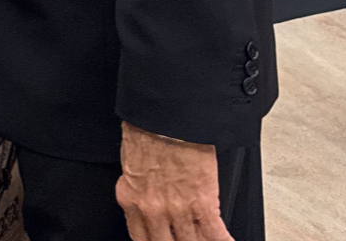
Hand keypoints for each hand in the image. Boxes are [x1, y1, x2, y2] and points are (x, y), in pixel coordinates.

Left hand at [116, 122, 233, 240]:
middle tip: (183, 239)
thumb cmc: (146, 131)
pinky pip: (215, 234)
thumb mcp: (130, 164)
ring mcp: (178, 210)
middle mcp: (153, 210)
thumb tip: (147, 196)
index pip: (140, 237)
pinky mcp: (203, 204)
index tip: (161, 240)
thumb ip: (137, 188)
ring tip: (204, 239)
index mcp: (131, 198)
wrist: (164, 117)